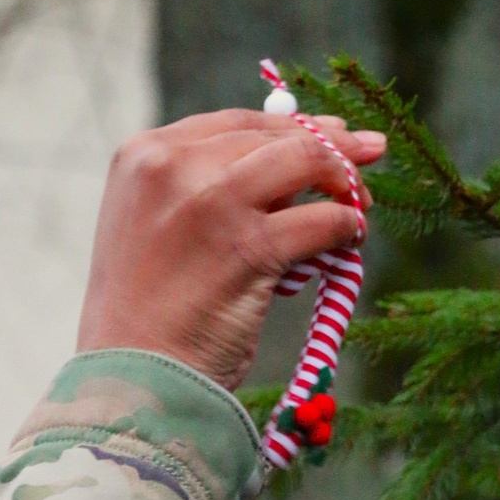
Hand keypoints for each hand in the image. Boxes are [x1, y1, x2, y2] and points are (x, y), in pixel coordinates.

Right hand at [76, 108, 386, 390]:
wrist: (133, 376)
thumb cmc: (147, 314)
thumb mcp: (155, 227)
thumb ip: (203, 189)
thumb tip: (291, 162)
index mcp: (143, 156)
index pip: (236, 123)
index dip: (291, 126)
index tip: (330, 134)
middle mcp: (173, 166)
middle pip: (274, 136)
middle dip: (329, 147)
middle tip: (367, 157)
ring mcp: (212, 202)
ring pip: (306, 162)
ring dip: (344, 180)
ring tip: (360, 203)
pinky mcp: (250, 246)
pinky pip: (323, 220)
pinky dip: (346, 227)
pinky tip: (350, 240)